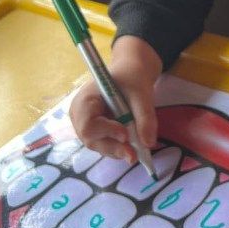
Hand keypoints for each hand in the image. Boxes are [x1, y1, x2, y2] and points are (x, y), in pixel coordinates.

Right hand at [69, 35, 162, 161]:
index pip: (88, 124)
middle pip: (91, 139)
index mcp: (85, 100)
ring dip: (117, 150)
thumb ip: (145, 117)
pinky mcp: (96, 131)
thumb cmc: (132, 77)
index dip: (106, 132)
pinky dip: (118, 148)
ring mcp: (86, 125)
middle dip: (113, 148)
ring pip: (98, 145)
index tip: (125, 135)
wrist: (131, 72)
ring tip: (137, 152)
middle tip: (134, 155)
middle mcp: (80, 115)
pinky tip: (132, 147)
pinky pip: (105, 144)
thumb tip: (149, 143)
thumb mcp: (141, 93)